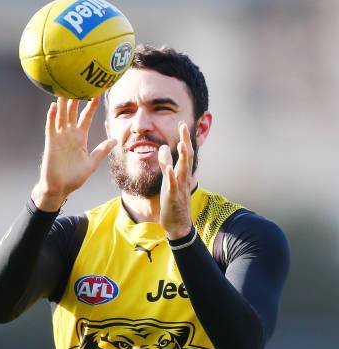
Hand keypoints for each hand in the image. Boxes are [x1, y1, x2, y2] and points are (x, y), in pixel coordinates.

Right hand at [32, 97, 116, 211]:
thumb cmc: (75, 177)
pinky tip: (53, 106)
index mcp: (80, 138)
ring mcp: (59, 138)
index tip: (96, 94)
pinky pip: (50, 127)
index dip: (90, 107)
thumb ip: (102, 150)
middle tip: (78, 83)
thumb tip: (116, 140)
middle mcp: (69, 135)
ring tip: (65, 89)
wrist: (60, 188)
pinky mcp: (51, 143)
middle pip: (72, 113)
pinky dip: (51, 117)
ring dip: (62, 104)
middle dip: (75, 99)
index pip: (85, 118)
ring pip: (61, 116)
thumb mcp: (92, 162)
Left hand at [158, 122, 193, 238]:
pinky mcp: (172, 197)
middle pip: (186, 157)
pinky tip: (169, 170)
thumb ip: (166, 164)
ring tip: (181, 144)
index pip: (185, 153)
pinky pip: (172, 186)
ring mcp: (179, 188)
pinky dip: (171, 178)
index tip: (182, 124)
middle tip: (184, 126)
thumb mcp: (169, 180)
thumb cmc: (173, 202)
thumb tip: (162, 148)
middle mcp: (183, 179)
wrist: (177, 224)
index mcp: (182, 174)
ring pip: (182, 170)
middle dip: (185, 141)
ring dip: (182, 157)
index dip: (184, 138)